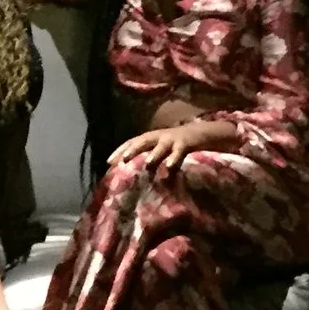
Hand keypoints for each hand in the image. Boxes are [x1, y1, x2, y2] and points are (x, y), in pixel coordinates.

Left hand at [107, 121, 221, 175]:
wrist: (201, 133)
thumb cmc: (176, 146)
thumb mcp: (160, 150)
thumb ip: (149, 159)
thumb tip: (132, 176)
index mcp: (150, 138)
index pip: (131, 142)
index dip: (119, 151)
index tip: (108, 163)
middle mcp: (158, 137)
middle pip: (142, 141)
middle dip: (132, 149)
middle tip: (122, 160)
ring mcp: (172, 139)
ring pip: (160, 146)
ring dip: (154, 154)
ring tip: (147, 164)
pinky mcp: (185, 143)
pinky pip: (179, 152)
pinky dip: (174, 159)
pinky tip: (170, 167)